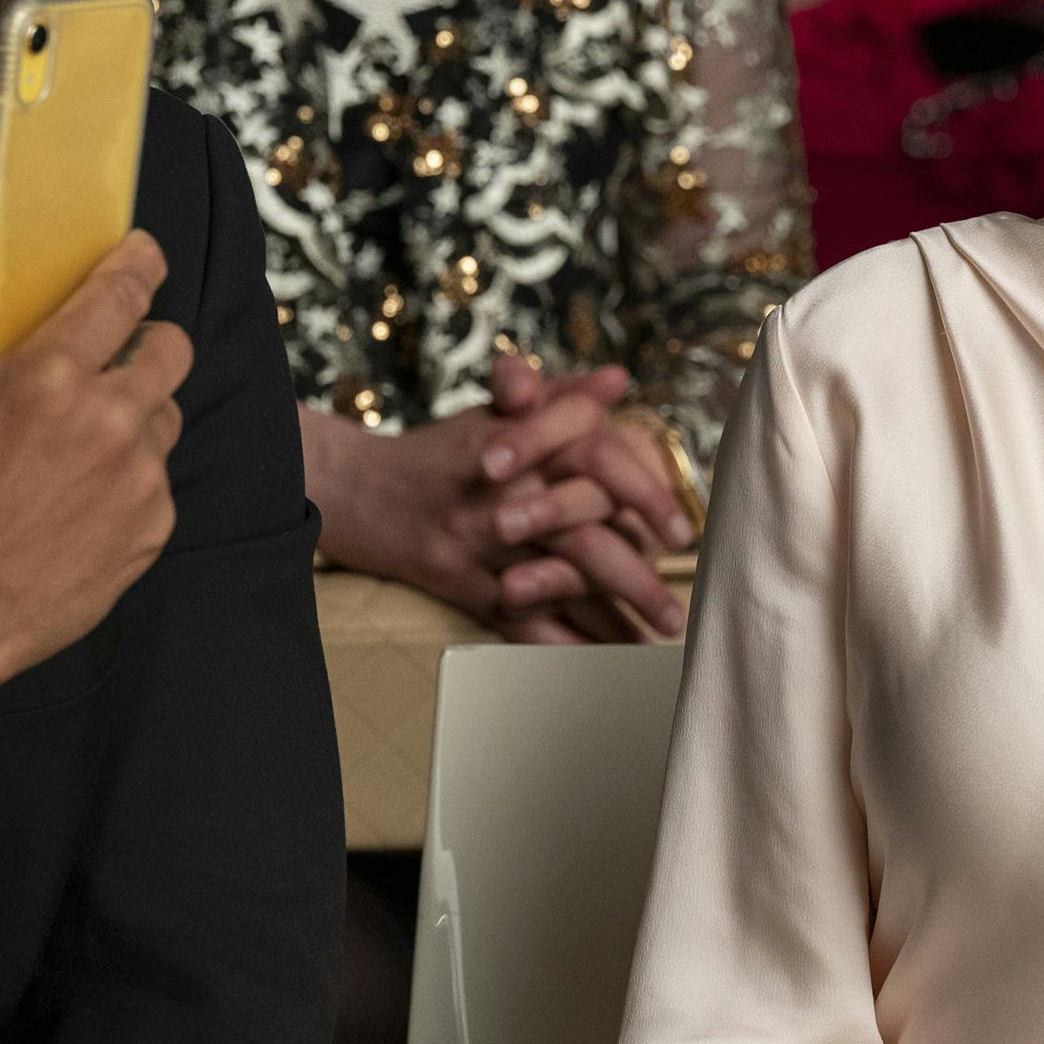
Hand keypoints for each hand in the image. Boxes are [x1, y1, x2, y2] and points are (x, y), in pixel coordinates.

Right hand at [0, 216, 190, 701]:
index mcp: (48, 380)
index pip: (124, 294)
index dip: (141, 263)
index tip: (144, 252)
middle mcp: (110, 423)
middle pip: (172, 348)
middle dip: (146, 339)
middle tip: (109, 353)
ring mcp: (140, 478)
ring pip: (167, 413)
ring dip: (136, 411)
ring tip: (76, 438)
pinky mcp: (154, 526)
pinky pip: (160, 476)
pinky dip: (131, 474)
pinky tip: (78, 493)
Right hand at [306, 359, 689, 642]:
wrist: (361, 488)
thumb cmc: (446, 448)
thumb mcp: (499, 410)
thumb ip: (562, 397)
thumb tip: (618, 378)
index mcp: (525, 442)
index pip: (599, 461)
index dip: (645, 495)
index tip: (682, 534)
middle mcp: (503, 493)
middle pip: (581, 539)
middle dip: (634, 580)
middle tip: (677, 616)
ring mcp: (479, 543)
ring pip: (554, 587)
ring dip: (604, 622)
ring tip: (650, 650)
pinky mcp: (460, 583)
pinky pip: (514, 621)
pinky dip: (555, 644)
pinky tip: (594, 665)